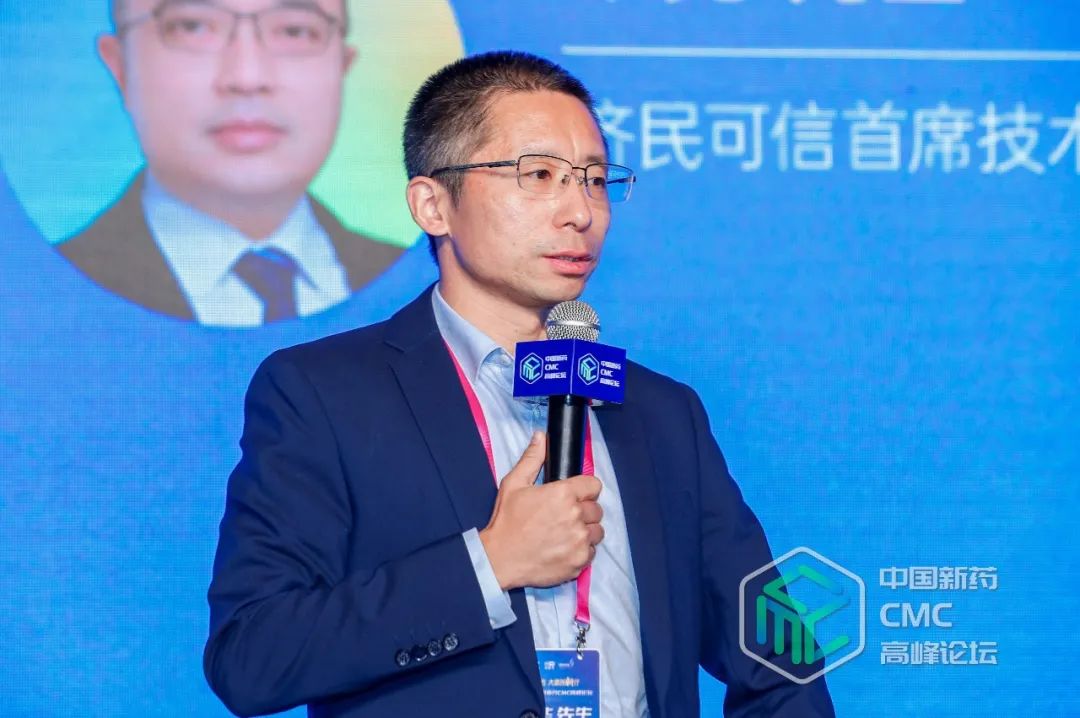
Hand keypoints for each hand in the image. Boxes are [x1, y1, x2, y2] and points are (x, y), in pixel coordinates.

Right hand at [479, 431, 603, 589]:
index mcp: (563, 494)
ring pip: (597, 531)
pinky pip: (591, 551)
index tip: (573, 496)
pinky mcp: (579, 560)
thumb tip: (541, 437)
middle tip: (563, 517)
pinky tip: (563, 548)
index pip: (594, 485)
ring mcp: (579, 540)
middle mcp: (576, 516)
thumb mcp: (514, 484)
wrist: (500, 559)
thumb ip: (532, 459)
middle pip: (596, 509)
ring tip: (565, 533)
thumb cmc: (506, 522)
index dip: (584, 489)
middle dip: (583, 511)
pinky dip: (581, 550)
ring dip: (585, 531)